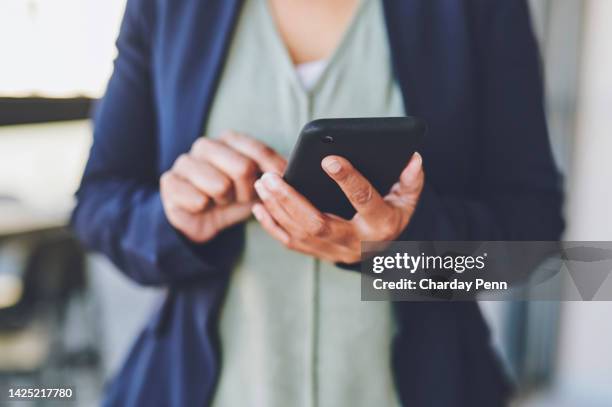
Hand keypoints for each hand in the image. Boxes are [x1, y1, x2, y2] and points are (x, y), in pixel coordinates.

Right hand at [160, 131, 285, 242]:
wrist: (201, 220)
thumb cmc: (233, 198)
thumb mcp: (259, 184)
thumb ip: (274, 173)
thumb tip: (293, 169)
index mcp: (229, 140)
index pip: (259, 150)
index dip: (272, 172)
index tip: (278, 185)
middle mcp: (205, 145)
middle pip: (242, 167)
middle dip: (247, 191)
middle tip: (240, 197)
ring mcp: (185, 162)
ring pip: (220, 185)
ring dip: (225, 201)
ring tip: (221, 201)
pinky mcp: (170, 182)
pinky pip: (198, 200)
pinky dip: (205, 209)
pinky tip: (202, 207)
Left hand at [252, 152, 423, 263]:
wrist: (380, 249)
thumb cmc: (391, 215)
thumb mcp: (407, 199)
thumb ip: (411, 179)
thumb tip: (413, 157)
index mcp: (380, 225)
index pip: (363, 200)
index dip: (348, 179)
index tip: (328, 158)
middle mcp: (354, 242)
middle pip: (317, 223)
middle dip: (291, 199)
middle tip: (271, 176)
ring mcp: (333, 252)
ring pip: (299, 233)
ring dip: (276, 208)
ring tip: (262, 183)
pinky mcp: (317, 254)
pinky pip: (290, 243)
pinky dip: (272, 226)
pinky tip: (259, 206)